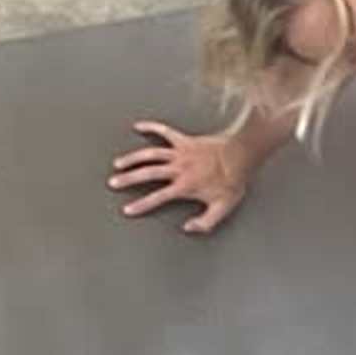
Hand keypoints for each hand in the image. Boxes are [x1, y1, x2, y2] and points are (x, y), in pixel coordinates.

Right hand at [111, 122, 251, 231]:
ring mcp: (180, 152)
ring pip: (151, 154)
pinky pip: (164, 131)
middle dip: (129, 179)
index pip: (157, 197)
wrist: (242, 155)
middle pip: (147, 173)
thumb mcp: (222, 208)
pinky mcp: (185, 140)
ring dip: (133, 158)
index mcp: (184, 186)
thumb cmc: (232, 182)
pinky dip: (151, 127)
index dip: (141, 205)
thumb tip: (188, 228)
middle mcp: (178, 168)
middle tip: (113, 183)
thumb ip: (205, 222)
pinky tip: (138, 126)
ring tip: (118, 163)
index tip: (127, 209)